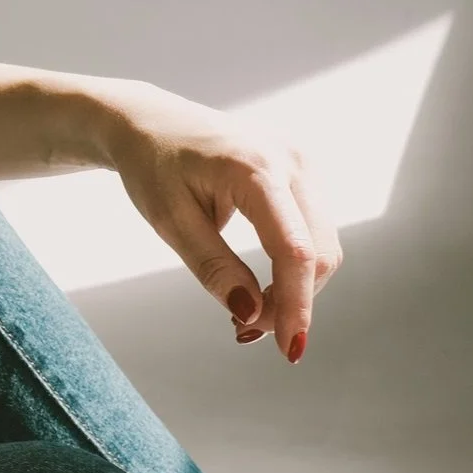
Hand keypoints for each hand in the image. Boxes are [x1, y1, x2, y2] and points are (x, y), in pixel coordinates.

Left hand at [96, 79, 342, 361]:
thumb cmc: (151, 166)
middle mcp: (290, 159)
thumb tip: (253, 315)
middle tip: (244, 330)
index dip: (295, 304)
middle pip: (319, 252)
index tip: (288, 351)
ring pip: (323, 245)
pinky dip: (294, 264)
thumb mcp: (169, 220)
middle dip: (292, 301)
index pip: (293, 249)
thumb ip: (212, 267)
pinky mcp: (302, 170)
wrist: (149, 122)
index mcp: (253, 167)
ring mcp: (302, 161)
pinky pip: (313, 229)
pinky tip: (261, 284)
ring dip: (296, 286)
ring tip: (248, 310)